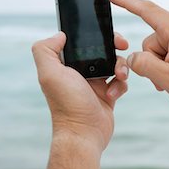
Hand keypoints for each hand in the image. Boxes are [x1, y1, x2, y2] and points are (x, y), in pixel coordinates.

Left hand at [32, 32, 128, 153]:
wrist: (84, 133)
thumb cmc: (67, 105)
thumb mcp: (50, 74)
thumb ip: (45, 50)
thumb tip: (60, 35)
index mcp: (67, 65)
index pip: (83, 42)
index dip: (97, 35)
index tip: (109, 35)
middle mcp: (80, 72)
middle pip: (103, 50)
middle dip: (114, 47)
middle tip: (123, 46)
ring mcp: (95, 83)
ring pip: (115, 64)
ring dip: (121, 67)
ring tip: (119, 76)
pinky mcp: (108, 94)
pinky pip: (121, 82)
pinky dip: (120, 85)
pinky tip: (112, 94)